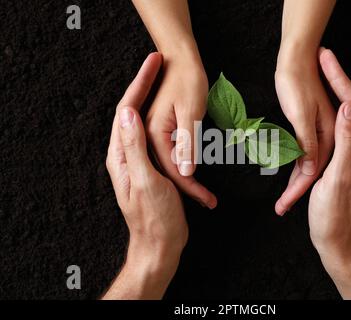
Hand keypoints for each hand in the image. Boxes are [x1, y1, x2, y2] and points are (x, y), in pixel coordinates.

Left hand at [104, 53, 187, 298]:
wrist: (161, 243)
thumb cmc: (155, 216)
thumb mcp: (145, 179)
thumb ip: (134, 147)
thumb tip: (127, 113)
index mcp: (121, 154)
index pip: (125, 110)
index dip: (139, 83)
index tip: (154, 61)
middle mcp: (126, 154)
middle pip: (132, 111)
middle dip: (145, 84)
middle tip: (160, 62)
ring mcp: (139, 160)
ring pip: (145, 122)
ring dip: (154, 99)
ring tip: (166, 79)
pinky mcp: (153, 168)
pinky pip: (157, 137)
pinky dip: (163, 119)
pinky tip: (173, 111)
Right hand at [146, 53, 217, 208]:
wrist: (180, 58)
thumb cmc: (188, 81)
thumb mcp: (191, 112)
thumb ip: (186, 143)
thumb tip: (186, 172)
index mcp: (153, 134)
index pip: (173, 170)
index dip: (191, 187)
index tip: (207, 201)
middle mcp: (148, 136)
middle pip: (169, 171)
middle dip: (190, 189)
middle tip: (209, 203)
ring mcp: (153, 133)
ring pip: (170, 165)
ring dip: (188, 180)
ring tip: (205, 197)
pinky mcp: (160, 130)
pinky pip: (171, 155)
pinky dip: (185, 166)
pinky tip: (195, 176)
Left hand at [275, 45, 334, 215]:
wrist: (296, 57)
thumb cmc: (295, 82)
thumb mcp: (300, 114)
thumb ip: (307, 142)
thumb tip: (310, 170)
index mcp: (328, 134)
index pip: (313, 170)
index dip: (298, 189)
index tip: (285, 205)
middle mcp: (328, 136)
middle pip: (312, 171)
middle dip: (296, 191)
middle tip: (281, 208)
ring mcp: (322, 131)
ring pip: (309, 164)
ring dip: (295, 182)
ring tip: (282, 202)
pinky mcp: (313, 127)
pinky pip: (305, 153)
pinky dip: (297, 166)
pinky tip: (291, 176)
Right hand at [309, 48, 350, 276]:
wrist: (340, 246)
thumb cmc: (337, 218)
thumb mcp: (339, 179)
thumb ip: (346, 142)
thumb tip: (349, 105)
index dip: (341, 79)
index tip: (326, 59)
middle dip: (339, 80)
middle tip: (323, 58)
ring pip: (346, 117)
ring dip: (335, 94)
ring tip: (321, 74)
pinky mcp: (346, 164)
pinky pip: (339, 131)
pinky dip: (329, 114)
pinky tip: (320, 108)